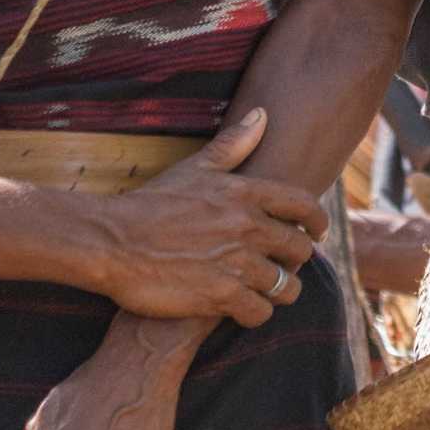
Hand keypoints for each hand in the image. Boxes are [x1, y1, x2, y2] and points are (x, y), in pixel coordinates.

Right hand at [93, 107, 327, 320]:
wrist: (111, 242)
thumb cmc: (150, 203)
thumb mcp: (192, 168)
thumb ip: (232, 145)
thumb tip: (263, 115)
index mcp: (245, 193)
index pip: (304, 205)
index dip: (318, 221)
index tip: (317, 233)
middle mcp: (248, 226)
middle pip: (300, 249)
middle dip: (296, 260)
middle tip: (286, 267)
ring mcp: (237, 263)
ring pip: (286, 285)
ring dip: (279, 290)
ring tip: (268, 291)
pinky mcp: (221, 295)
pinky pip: (260, 312)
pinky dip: (256, 313)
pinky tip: (244, 309)